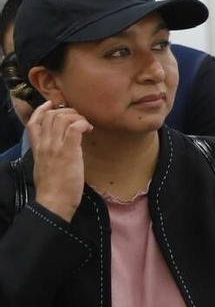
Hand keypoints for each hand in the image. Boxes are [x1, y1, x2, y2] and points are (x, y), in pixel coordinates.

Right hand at [25, 100, 90, 220]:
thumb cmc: (53, 188)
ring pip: (63, 118)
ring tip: (86, 125)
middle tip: (79, 119)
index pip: (33, 122)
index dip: (42, 110)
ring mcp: (55, 147)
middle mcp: (44, 144)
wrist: (53, 201)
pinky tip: (89, 130)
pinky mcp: (68, 151)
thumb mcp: (44, 167)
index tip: (52, 105)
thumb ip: (48, 154)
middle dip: (67, 111)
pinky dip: (84, 124)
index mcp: (37, 148)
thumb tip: (59, 148)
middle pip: (50, 115)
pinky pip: (75, 127)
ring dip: (77, 117)